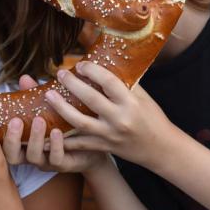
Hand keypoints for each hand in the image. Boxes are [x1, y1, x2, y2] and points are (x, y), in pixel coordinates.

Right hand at [2, 74, 108, 172]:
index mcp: (23, 142)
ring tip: (39, 120)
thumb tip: (24, 77)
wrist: (94, 143)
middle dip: (12, 139)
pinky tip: (57, 131)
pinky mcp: (64, 164)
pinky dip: (56, 145)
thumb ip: (35, 97)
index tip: (0, 116)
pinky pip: (56, 159)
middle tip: (16, 120)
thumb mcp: (49, 109)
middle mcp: (31, 153)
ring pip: (33, 156)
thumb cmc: (65, 124)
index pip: (3, 143)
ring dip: (35, 139)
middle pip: (12, 156)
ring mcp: (46, 161)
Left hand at [42, 61, 181, 169]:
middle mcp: (119, 119)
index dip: (92, 71)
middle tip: (59, 74)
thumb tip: (105, 61)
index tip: (81, 65)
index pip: (108, 82)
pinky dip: (63, 138)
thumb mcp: (142, 97)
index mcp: (131, 103)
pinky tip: (48, 129)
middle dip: (72, 84)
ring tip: (49, 95)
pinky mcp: (103, 147)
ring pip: (79, 122)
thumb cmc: (152, 117)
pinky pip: (79, 143)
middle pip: (90, 99)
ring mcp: (110, 135)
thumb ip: (124, 82)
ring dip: (61, 108)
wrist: (161, 148)